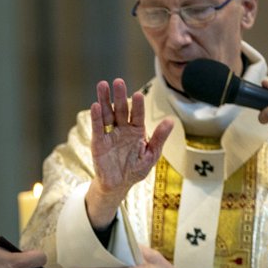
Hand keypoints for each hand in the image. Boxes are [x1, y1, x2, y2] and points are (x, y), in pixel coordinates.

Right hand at [85, 79, 173, 228]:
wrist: (118, 185)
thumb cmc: (136, 170)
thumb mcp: (151, 155)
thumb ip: (159, 138)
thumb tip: (171, 121)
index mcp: (137, 130)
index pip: (137, 115)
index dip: (137, 106)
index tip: (138, 95)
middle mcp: (123, 128)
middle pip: (120, 109)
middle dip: (119, 96)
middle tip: (118, 82)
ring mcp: (110, 134)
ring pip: (107, 114)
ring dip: (104, 100)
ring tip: (102, 85)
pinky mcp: (98, 142)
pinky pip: (97, 128)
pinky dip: (96, 117)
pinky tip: (95, 106)